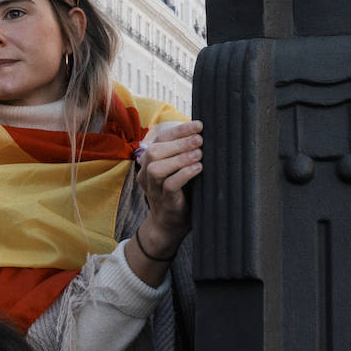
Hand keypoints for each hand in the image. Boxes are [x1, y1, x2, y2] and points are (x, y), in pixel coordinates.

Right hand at [135, 119, 202, 255]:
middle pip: (153, 152)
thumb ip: (183, 153)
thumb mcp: (177, 169)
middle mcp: (146, 174)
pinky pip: (169, 186)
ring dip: (180, 158)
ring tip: (199, 154)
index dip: (178, 130)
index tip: (199, 125)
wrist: (169, 224)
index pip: (159, 139)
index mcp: (149, 162)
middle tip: (200, 140)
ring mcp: (153, 189)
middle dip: (179, 142)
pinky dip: (184, 174)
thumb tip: (203, 134)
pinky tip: (198, 168)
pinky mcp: (164, 202)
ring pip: (156, 168)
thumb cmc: (178, 192)